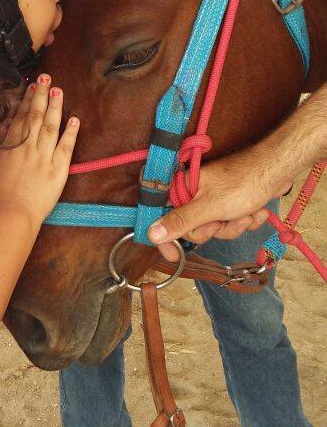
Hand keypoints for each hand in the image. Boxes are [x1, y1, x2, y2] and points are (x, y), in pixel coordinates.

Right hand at [0, 74, 78, 226]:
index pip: (20, 117)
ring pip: (49, 126)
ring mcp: (43, 157)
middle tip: (46, 77)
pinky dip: (70, 132)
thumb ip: (5, 144)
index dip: (27, 99)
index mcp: (11, 146)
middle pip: (35, 116)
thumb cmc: (2, 192)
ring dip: (55, 107)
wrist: (13, 213)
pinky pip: (66, 147)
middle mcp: (27, 148)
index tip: (33, 86)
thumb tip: (8, 127)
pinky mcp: (58, 169)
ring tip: (58, 90)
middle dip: (41, 95)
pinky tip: (74, 119)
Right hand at [147, 151, 289, 261]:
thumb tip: (151, 234)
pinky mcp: (228, 204)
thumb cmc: (243, 183)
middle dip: (214, 229)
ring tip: (247, 213)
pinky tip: (257, 211)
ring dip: (234, 226)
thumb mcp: (209, 207)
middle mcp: (193, 194)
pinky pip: (229, 223)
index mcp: (182, 190)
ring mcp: (212, 200)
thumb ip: (180, 221)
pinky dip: (244, 220)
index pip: (162, 218)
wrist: (277, 170)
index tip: (174, 256)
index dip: (166, 239)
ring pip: (214, 228)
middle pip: (193, 228)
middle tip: (224, 220)